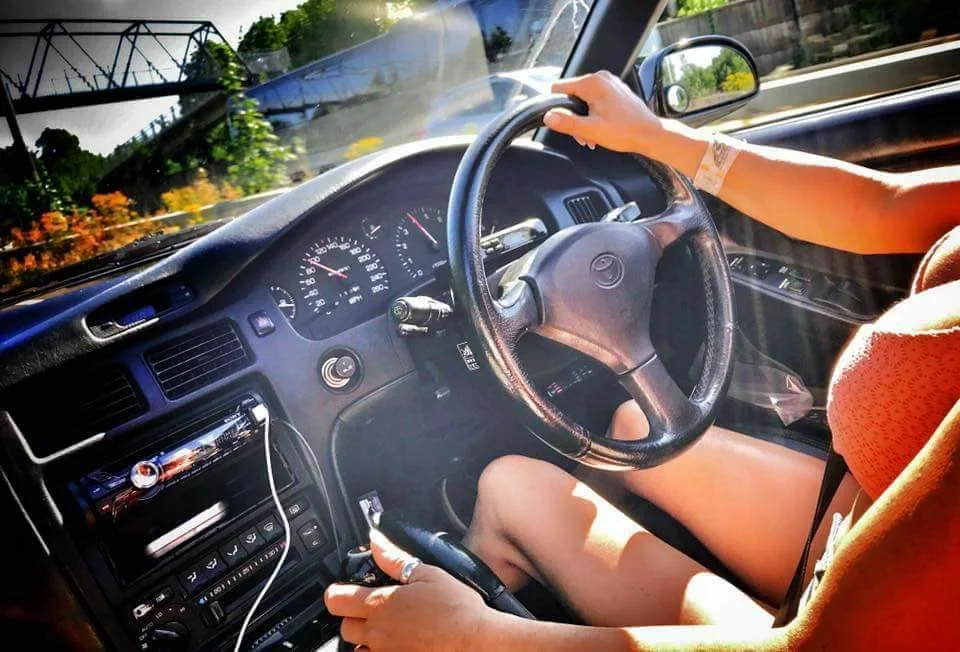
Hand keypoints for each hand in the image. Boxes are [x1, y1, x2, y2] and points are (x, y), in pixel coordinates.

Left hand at [324, 529, 500, 650]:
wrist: (477, 643)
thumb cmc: (458, 610)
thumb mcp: (428, 574)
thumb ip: (395, 560)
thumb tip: (376, 542)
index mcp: (381, 605)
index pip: (336, 599)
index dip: (337, 592)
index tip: (345, 590)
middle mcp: (377, 634)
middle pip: (344, 627)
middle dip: (354, 616)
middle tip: (374, 609)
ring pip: (358, 650)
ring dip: (367, 640)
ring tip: (390, 630)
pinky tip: (400, 644)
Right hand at [544, 71, 662, 154]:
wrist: (650, 134)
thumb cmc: (626, 131)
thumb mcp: (591, 130)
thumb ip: (567, 123)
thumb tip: (548, 117)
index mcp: (593, 83)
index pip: (558, 88)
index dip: (557, 107)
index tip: (564, 123)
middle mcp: (600, 78)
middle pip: (571, 96)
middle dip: (573, 117)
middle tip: (583, 135)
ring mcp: (608, 83)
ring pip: (583, 100)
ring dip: (583, 119)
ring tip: (592, 135)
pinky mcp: (614, 91)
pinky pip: (594, 100)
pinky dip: (593, 115)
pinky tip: (599, 129)